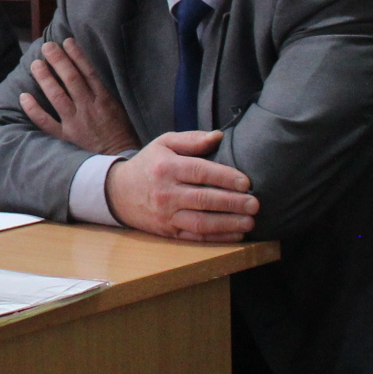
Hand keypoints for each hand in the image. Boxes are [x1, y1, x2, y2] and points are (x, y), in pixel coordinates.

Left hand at [19, 38, 138, 154]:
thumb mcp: (119, 108)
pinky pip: (46, 122)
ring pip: (57, 96)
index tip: (67, 41)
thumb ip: (105, 92)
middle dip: (58, 60)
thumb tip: (89, 73)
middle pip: (70, 79)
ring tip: (35, 64)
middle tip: (47, 47)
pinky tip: (24, 97)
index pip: (88, 72)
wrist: (120, 162)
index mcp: (104, 99)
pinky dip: (34, 110)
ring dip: (45, 78)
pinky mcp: (66, 138)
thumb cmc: (121, 134)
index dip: (76, 55)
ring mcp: (76, 123)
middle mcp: (89, 108)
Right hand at [102, 131, 257, 240]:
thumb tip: (218, 136)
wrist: (117, 193)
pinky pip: (195, 237)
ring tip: (250, 222)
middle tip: (255, 204)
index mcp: (167, 168)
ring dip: (228, 224)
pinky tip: (236, 235)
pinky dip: (217, 238)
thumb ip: (191, 139)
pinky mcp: (168, 232)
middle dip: (232, 203)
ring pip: (201, 222)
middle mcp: (166, 193)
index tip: (246, 182)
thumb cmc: (148, 165)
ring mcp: (166, 215)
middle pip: (203, 199)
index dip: (224, 177)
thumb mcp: (164, 143)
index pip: (200, 172)